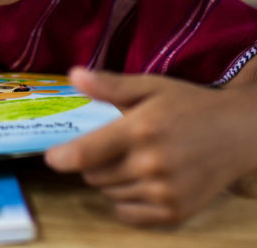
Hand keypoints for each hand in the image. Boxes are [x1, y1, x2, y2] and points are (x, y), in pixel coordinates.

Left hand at [44, 68, 256, 225]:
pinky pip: (128, 214)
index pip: (87, 153)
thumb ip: (109, 85)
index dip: (62, 157)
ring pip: (109, 194)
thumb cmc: (188, 104)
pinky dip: (124, 199)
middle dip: (91, 161)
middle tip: (108, 144)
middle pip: (94, 175)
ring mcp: (165, 193)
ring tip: (129, 158)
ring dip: (108, 179)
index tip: (51, 157)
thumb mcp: (149, 86)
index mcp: (140, 130)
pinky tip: (138, 179)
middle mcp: (151, 165)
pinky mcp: (176, 213)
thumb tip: (73, 75)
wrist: (238, 133)